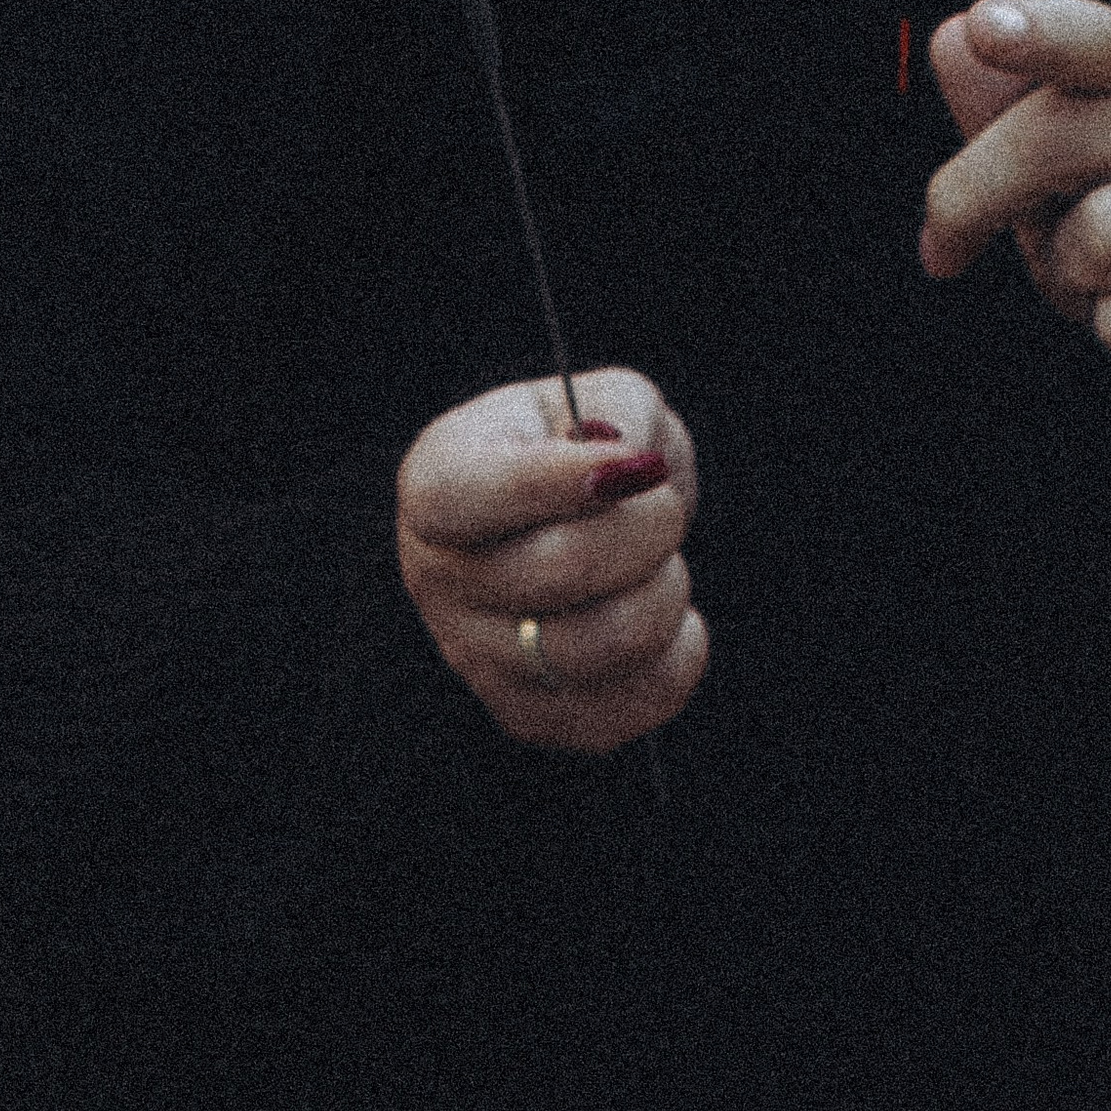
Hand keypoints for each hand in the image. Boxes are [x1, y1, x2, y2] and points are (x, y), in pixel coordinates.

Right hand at [396, 369, 706, 753]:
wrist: (560, 524)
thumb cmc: (578, 448)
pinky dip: (674, 660)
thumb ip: (619, 412)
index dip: (557, 482)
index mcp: (436, 481)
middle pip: (557, 570)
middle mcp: (437, 576)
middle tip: (667, 504)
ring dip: (664, 595)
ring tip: (665, 564)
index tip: (638, 467)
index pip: (465, 497)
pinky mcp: (526, 714)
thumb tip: (630, 466)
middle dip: (648, 528)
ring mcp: (474, 656)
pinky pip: (622, 708)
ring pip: (596, 647)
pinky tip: (671, 620)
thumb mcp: (597, 396)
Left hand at [921, 0, 1110, 448]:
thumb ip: (1014, 108)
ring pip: (1101, 233)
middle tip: (947, 239)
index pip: (1107, 42)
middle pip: (1065, 137)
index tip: (983, 28)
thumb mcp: (1077, 170)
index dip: (1043, 31)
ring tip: (1096, 284)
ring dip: (1068, 274)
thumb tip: (953, 43)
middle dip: (976, 194)